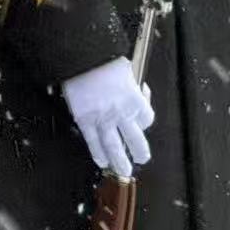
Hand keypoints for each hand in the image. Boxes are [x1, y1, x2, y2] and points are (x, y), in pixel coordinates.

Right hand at [62, 57, 154, 178]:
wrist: (82, 58)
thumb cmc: (105, 59)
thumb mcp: (129, 70)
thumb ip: (132, 86)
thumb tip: (137, 91)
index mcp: (134, 99)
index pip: (146, 118)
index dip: (145, 120)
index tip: (141, 120)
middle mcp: (120, 112)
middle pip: (134, 138)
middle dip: (140, 151)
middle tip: (142, 159)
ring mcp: (101, 119)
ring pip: (113, 145)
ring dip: (119, 160)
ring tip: (123, 171)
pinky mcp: (84, 120)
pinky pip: (92, 141)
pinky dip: (97, 153)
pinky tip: (101, 161)